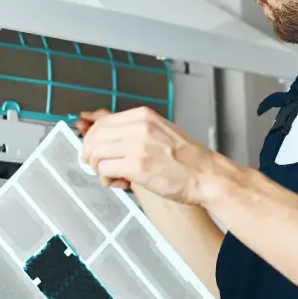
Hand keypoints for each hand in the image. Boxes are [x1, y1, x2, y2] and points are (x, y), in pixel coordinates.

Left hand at [79, 106, 219, 204]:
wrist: (207, 176)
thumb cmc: (187, 159)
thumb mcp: (160, 131)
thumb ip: (135, 131)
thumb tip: (107, 137)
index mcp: (144, 115)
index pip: (103, 121)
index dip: (92, 138)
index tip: (91, 150)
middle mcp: (140, 126)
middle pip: (95, 135)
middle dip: (90, 153)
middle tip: (96, 165)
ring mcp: (138, 145)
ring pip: (96, 152)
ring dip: (98, 168)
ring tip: (113, 176)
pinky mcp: (137, 166)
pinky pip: (105, 170)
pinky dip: (107, 179)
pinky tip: (121, 182)